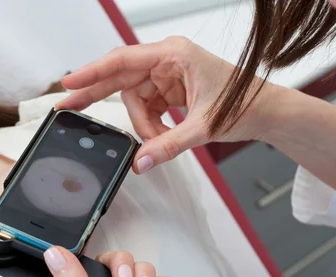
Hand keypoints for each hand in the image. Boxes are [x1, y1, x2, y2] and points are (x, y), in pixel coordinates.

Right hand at [56, 37, 279, 172]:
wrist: (266, 111)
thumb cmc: (245, 103)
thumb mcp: (204, 126)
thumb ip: (169, 145)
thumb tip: (140, 162)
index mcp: (174, 55)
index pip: (122, 61)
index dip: (92, 73)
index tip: (69, 84)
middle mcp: (167, 61)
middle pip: (120, 78)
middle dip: (97, 96)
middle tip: (70, 108)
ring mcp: (167, 76)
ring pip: (133, 100)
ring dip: (140, 124)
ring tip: (155, 140)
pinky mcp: (169, 90)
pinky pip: (146, 109)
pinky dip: (149, 126)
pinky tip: (159, 136)